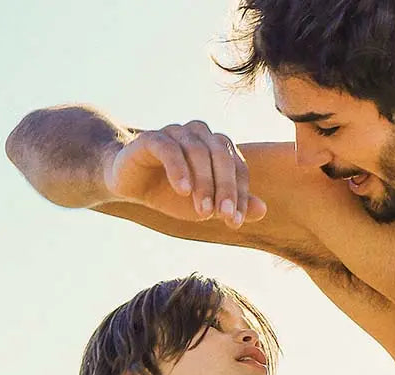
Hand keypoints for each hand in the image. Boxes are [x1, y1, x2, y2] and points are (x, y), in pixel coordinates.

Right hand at [105, 121, 266, 228]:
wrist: (131, 184)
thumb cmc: (172, 193)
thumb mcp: (206, 205)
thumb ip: (234, 205)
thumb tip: (263, 209)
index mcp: (217, 148)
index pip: (237, 168)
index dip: (239, 195)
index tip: (234, 221)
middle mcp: (200, 134)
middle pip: (222, 156)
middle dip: (226, 189)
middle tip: (224, 217)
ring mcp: (176, 132)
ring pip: (198, 151)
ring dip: (204, 184)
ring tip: (203, 212)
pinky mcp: (152, 138)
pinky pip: (170, 148)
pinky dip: (179, 169)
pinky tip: (183, 191)